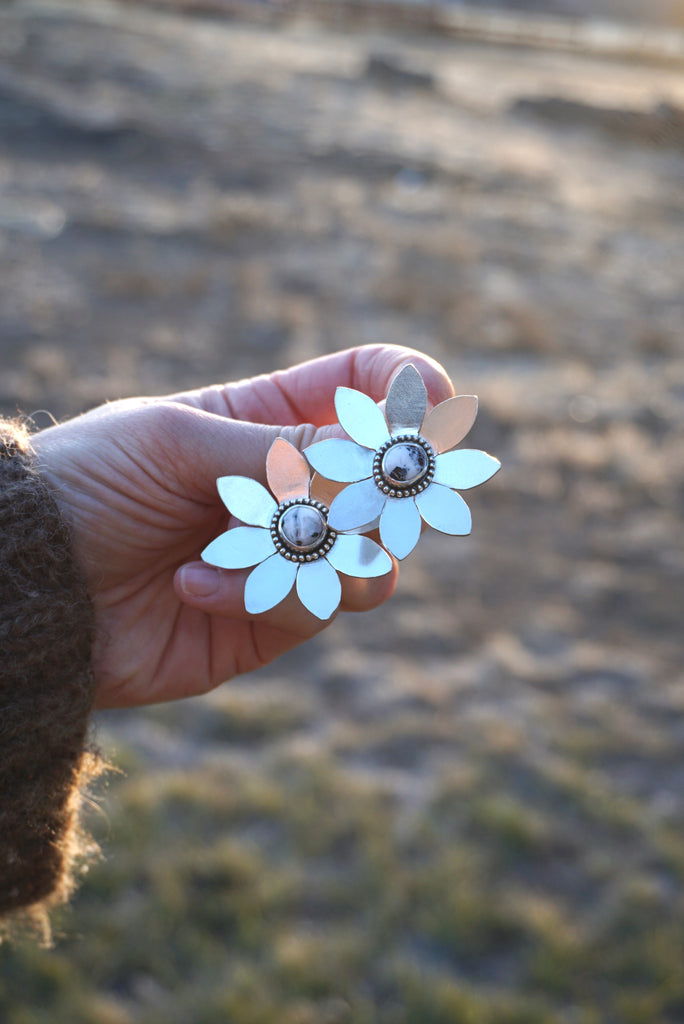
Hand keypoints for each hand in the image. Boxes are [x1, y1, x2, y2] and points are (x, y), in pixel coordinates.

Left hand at [32, 345, 453, 708]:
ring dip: (325, 550)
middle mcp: (291, 487)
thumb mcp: (177, 442)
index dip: (407, 389)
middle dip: (385, 488)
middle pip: (390, 481)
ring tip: (248, 548)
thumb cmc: (88, 485)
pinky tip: (193, 583)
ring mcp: (288, 555)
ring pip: (374, 555)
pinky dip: (265, 592)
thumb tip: (374, 457)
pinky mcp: (272, 619)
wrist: (30, 585)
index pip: (362, 388)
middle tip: (346, 496)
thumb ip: (279, 448)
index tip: (430, 402)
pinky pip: (319, 604)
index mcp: (265, 420)